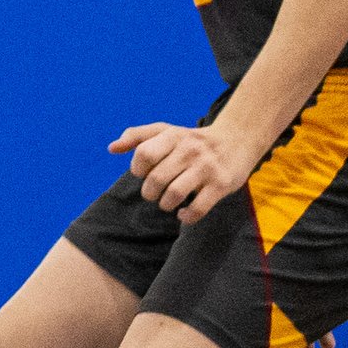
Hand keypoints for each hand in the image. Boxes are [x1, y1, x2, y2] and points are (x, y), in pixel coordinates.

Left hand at [111, 117, 257, 222]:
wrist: (236, 140)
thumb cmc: (192, 140)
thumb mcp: (166, 131)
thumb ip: (137, 136)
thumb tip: (111, 148)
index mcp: (173, 135)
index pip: (143, 155)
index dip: (137, 170)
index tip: (143, 174)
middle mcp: (189, 150)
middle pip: (156, 178)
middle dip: (149, 192)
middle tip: (154, 193)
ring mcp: (206, 168)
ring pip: (174, 194)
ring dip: (165, 205)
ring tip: (167, 203)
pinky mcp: (221, 185)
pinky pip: (197, 209)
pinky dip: (186, 216)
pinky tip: (183, 214)